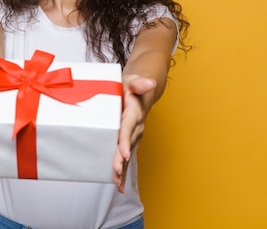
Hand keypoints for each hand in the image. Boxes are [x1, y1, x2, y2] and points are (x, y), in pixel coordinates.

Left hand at [113, 74, 156, 192]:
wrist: (141, 92)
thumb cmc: (131, 86)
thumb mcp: (132, 81)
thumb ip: (139, 83)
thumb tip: (150, 83)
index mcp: (134, 113)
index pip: (129, 127)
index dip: (126, 140)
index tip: (124, 153)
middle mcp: (136, 127)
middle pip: (128, 145)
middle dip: (122, 159)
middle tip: (116, 171)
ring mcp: (134, 136)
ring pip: (128, 155)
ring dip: (123, 169)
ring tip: (117, 183)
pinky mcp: (130, 141)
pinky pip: (126, 157)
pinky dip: (123, 172)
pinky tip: (119, 185)